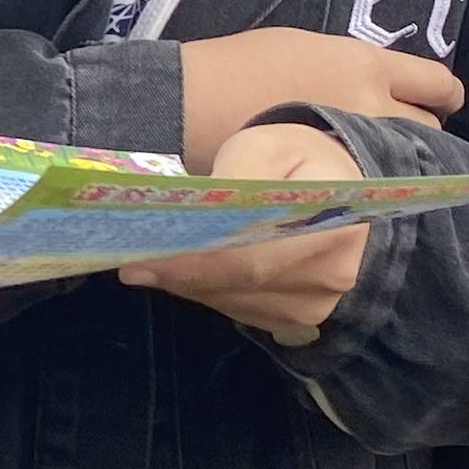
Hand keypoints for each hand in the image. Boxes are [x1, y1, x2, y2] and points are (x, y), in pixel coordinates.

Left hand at [120, 120, 369, 338]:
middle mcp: (330, 275)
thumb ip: (231, 181)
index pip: (250, 261)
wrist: (336, 182)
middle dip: (179, 274)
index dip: (192, 265)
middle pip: (237, 286)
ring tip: (159, 258)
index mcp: (332, 225)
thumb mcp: (262, 148)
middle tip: (132, 262)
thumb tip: (185, 223)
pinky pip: (238, 310)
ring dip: (190, 283)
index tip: (139, 263)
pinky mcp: (297, 320)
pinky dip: (209, 290)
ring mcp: (316, 304)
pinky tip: (196, 267)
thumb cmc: (295, 158)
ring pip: (231, 302)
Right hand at [177, 28, 459, 167]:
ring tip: (373, 170)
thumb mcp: (303, 48)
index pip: (436, 83)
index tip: (438, 104)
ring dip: (398, 168)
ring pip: (406, 168)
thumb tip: (375, 92)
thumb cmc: (235, 68)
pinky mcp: (330, 188)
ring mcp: (353, 152)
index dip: (442, 96)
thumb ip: (349, 72)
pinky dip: (368, 193)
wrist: (186, 107)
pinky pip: (371, 196)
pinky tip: (354, 194)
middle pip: (430, 129)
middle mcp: (371, 107)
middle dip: (418, 133)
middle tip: (396, 139)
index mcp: (363, 65)